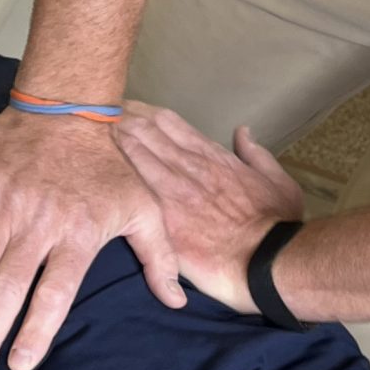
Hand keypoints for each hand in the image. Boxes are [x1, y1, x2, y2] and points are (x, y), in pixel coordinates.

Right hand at [0, 105, 185, 369]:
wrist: (67, 107)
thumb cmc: (108, 165)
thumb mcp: (144, 208)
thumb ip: (159, 258)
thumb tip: (178, 301)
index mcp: (79, 235)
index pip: (54, 293)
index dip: (35, 330)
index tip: (19, 364)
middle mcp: (39, 226)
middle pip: (8, 288)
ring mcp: (5, 207)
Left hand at [112, 104, 303, 311]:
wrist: (266, 260)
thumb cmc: (276, 224)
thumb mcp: (278, 181)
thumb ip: (256, 154)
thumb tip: (242, 132)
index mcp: (215, 158)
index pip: (173, 125)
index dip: (147, 114)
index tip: (129, 108)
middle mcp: (191, 167)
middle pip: (149, 132)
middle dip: (124, 118)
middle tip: (99, 112)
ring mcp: (175, 190)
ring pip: (137, 151)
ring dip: (116, 137)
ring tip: (90, 126)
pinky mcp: (162, 217)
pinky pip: (133, 187)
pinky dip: (116, 169)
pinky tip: (98, 160)